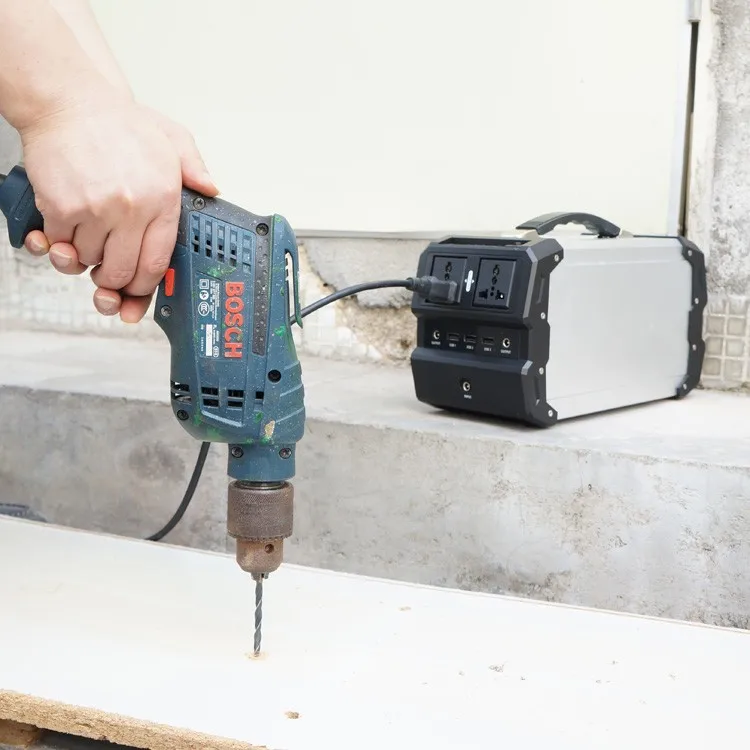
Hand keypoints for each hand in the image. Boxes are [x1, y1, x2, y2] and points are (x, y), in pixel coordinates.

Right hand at [21, 97, 217, 322]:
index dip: (145, 285)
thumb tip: (212, 190)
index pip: (157, 263)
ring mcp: (96, 210)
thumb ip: (195, 168)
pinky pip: (61, 243)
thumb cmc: (117, 123)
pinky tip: (67, 223)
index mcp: (162, 199)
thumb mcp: (172, 139)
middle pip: (122, 272)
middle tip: (108, 273)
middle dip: (113, 282)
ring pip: (89, 260)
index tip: (139, 288)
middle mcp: (132, 208)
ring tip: (89, 234)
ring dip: (85, 256)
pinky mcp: (62, 207)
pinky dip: (60, 240)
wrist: (69, 100)